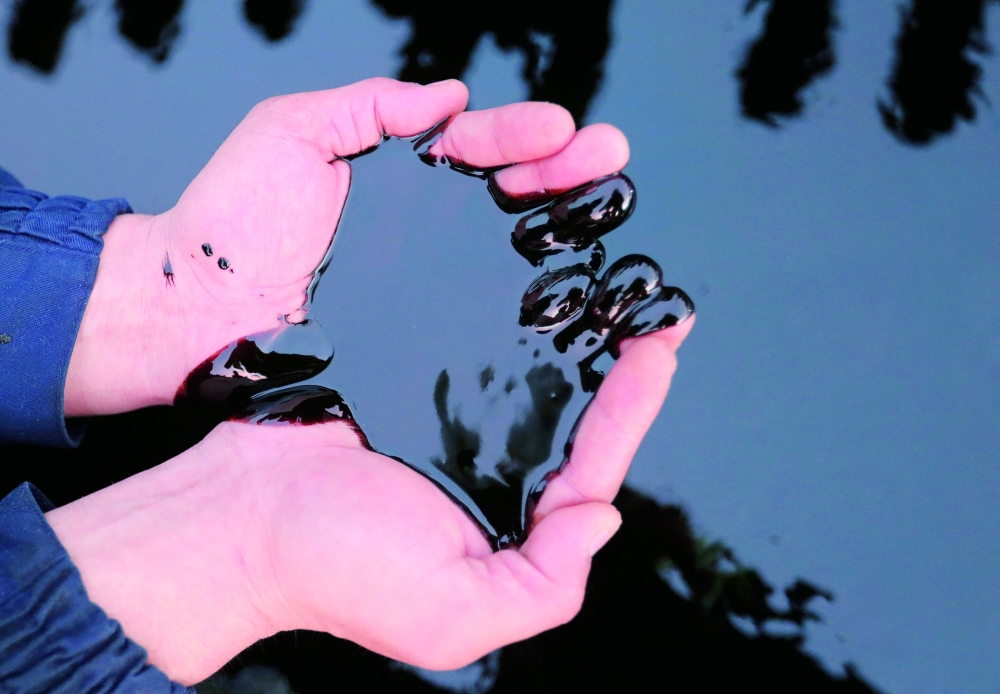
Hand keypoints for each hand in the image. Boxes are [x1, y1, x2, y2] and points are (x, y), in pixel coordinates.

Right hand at [47, 317, 692, 684]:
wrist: (240, 514)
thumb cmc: (333, 569)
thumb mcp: (451, 612)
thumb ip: (543, 585)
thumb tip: (603, 521)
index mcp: (510, 529)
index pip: (592, 469)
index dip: (633, 411)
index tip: (659, 351)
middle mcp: (490, 478)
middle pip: (575, 419)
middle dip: (622, 367)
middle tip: (658, 309)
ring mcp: (453, 428)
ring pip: (533, 379)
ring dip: (576, 339)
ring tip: (614, 292)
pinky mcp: (414, 387)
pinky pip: (478, 353)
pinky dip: (513, 325)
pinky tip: (538, 292)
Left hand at [64, 78, 628, 416]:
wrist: (193, 310)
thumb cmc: (229, 221)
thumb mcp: (292, 133)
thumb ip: (366, 105)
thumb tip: (445, 96)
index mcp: (401, 177)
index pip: (477, 145)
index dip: (522, 134)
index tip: (563, 128)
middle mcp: (424, 230)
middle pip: (510, 193)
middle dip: (566, 171)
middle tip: (611, 159)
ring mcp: (427, 283)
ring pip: (509, 248)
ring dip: (563, 224)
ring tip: (607, 205)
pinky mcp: (422, 335)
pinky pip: (486, 312)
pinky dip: (533, 298)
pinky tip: (570, 285)